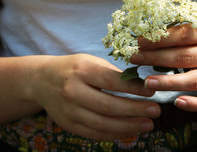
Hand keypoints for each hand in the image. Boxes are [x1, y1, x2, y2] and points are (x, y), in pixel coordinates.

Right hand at [30, 54, 160, 140]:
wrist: (40, 80)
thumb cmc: (73, 68)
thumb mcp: (90, 62)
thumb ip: (112, 74)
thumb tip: (141, 86)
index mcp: (81, 71)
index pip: (111, 81)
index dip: (133, 88)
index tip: (152, 91)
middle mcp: (73, 91)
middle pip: (108, 105)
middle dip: (135, 110)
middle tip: (155, 111)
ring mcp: (69, 111)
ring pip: (102, 124)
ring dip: (128, 126)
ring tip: (148, 125)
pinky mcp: (68, 125)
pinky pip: (94, 133)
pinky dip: (114, 134)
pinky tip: (130, 131)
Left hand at [130, 22, 196, 111]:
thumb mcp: (193, 33)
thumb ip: (172, 34)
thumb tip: (141, 39)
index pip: (183, 34)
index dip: (159, 38)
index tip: (138, 42)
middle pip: (184, 57)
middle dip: (156, 58)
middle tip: (134, 59)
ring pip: (192, 80)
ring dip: (168, 82)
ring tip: (147, 82)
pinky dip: (193, 104)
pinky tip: (177, 102)